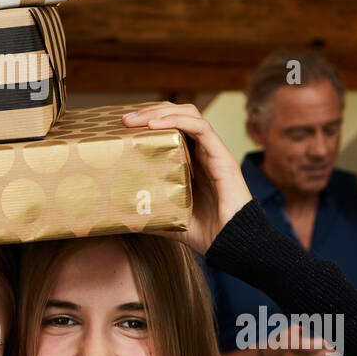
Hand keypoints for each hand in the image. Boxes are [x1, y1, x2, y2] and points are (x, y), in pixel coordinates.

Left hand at [122, 102, 251, 253]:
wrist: (234, 245)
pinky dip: (177, 120)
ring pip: (189, 114)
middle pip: (177, 114)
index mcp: (191, 160)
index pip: (170, 126)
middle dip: (150, 110)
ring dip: (160, 111)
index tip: (123, 125)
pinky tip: (154, 125)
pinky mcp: (222, 156)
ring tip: (135, 119)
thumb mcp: (169, 219)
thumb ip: (150, 214)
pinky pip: (201, 127)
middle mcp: (203, 151)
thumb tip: (122, 218)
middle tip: (125, 120)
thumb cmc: (207, 233)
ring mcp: (214, 151)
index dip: (148, 119)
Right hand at [256, 327, 331, 355]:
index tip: (329, 341)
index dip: (323, 344)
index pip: (311, 347)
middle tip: (337, 349)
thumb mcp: (288, 331)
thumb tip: (322, 332)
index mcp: (288, 345)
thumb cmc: (281, 341)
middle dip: (330, 354)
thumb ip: (303, 329)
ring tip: (334, 355)